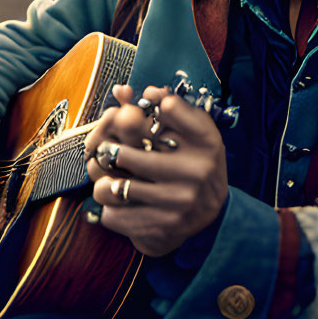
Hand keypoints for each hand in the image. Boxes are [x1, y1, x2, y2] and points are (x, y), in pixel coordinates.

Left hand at [85, 84, 228, 256]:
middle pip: (125, 153)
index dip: (142, 105)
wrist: (213, 217)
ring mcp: (177, 203)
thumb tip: (124, 90)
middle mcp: (194, 171)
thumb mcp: (196, 133)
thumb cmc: (197, 164)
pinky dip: (110, 208)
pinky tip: (121, 203)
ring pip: (112, 188)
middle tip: (108, 152)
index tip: (134, 107)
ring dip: (104, 182)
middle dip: (110, 152)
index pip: (168, 107)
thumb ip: (170, 107)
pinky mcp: (161, 228)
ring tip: (110, 179)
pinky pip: (113, 215)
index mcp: (206, 141)